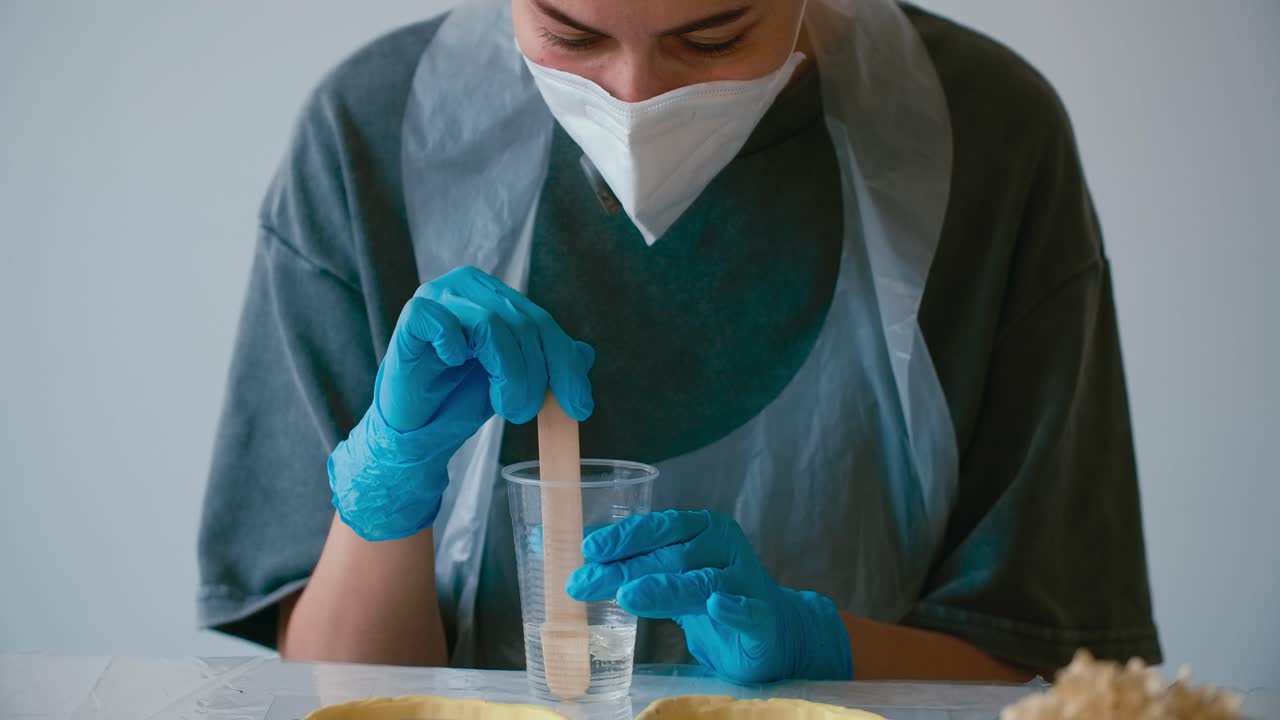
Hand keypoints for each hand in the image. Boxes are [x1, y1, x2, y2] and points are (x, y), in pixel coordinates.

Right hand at [329, 266, 594, 540]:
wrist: (417, 427)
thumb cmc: (461, 396)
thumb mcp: (516, 380)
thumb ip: (548, 363)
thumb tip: (586, 354)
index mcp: (495, 295)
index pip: (542, 322)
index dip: (565, 365)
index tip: (580, 407)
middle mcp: (468, 287)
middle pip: (523, 323)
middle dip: (537, 375)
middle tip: (529, 412)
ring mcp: (437, 296)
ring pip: (491, 325)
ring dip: (508, 374)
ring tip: (505, 406)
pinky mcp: (412, 316)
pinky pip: (442, 322)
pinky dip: (455, 346)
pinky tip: (455, 364)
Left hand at [566, 510, 852, 682]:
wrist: (774, 630)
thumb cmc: (712, 594)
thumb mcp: (671, 575)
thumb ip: (631, 563)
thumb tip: (566, 552)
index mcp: (702, 529)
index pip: (659, 527)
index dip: (624, 535)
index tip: (588, 548)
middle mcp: (724, 548)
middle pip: (671, 555)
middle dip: (624, 568)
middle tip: (584, 583)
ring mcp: (745, 582)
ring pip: (701, 583)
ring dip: (664, 588)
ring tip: (628, 596)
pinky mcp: (762, 618)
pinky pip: (746, 610)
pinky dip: (732, 608)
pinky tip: (716, 606)